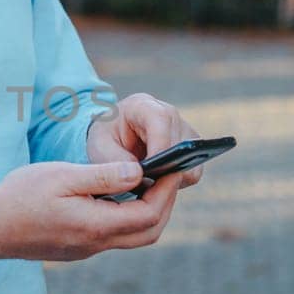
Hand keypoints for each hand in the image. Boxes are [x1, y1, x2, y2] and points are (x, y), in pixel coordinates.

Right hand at [0, 159, 183, 264]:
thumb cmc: (19, 197)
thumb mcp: (61, 177)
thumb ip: (102, 176)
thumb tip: (139, 171)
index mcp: (96, 225)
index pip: (150, 214)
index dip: (166, 190)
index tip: (172, 166)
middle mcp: (97, 243)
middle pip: (150, 231)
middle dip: (165, 202)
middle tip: (167, 174)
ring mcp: (88, 249)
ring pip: (134, 236)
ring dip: (148, 211)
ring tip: (148, 181)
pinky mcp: (79, 248)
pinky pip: (116, 236)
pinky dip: (129, 216)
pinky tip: (120, 195)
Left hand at [86, 92, 203, 189]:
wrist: (111, 139)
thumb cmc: (104, 140)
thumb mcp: (100, 149)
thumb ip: (117, 161)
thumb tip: (140, 175)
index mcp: (143, 106)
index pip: (161, 121)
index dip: (160, 147)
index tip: (151, 172)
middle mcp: (169, 114)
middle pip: (181, 143)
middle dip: (165, 169)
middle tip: (145, 187)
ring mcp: (183, 130)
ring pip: (192, 161)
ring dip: (171, 177)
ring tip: (149, 184)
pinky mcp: (190, 148)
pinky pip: (193, 172)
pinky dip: (177, 182)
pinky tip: (157, 184)